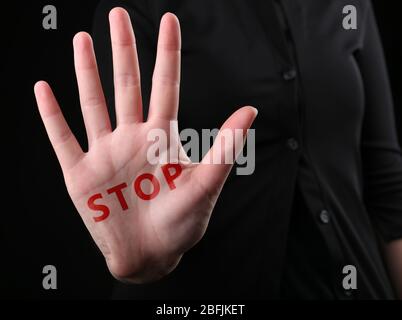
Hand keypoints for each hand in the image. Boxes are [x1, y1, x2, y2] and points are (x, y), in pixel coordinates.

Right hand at [34, 7, 256, 282]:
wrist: (151, 256)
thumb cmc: (181, 224)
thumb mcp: (205, 186)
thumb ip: (224, 148)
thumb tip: (251, 110)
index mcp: (162, 138)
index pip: (165, 86)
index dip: (167, 54)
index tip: (168, 20)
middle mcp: (133, 139)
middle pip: (127, 85)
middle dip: (123, 50)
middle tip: (118, 15)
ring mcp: (105, 154)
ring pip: (94, 104)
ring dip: (86, 72)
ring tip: (83, 40)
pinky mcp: (81, 175)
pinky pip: (63, 139)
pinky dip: (51, 115)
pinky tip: (42, 89)